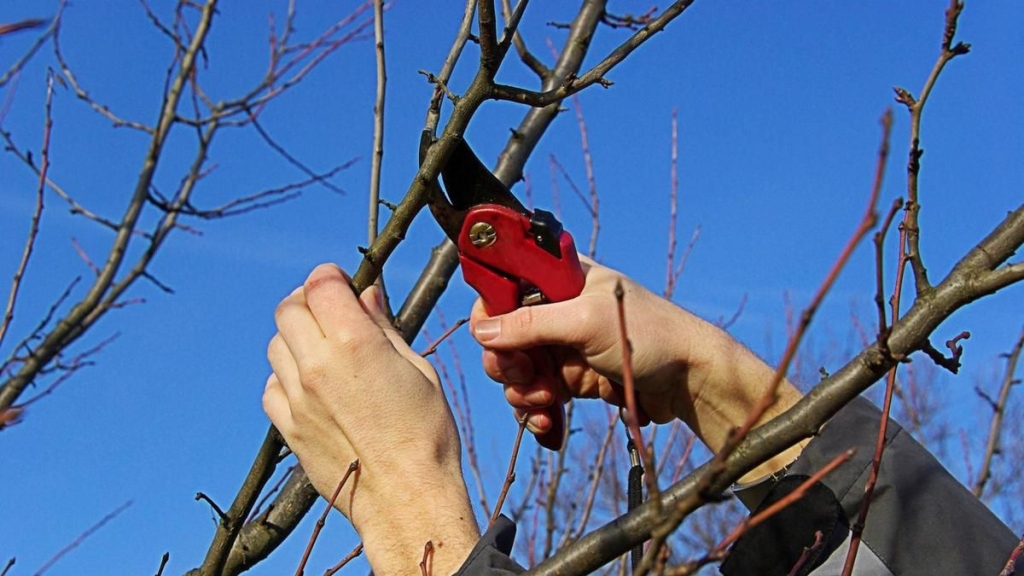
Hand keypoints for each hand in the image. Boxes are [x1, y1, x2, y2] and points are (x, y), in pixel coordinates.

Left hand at [264, 264, 477, 575]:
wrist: (406, 498)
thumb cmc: (425, 435)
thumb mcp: (417, 369)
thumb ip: (383, 327)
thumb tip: (366, 296)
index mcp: (354, 343)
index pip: (321, 285)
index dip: (331, 276)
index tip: (342, 282)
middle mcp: (316, 365)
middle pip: (289, 309)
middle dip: (309, 301)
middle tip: (331, 310)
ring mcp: (297, 398)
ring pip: (276, 345)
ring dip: (296, 338)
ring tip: (325, 351)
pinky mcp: (287, 427)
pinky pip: (272, 386)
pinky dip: (286, 376)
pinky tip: (313, 386)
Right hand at [471, 259, 804, 479]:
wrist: (690, 380)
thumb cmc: (650, 336)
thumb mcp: (586, 323)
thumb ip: (531, 324)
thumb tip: (481, 330)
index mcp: (559, 277)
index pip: (504, 285)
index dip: (492, 314)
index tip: (496, 341)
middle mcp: (556, 307)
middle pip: (503, 334)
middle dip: (507, 362)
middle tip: (526, 379)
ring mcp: (562, 344)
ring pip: (516, 369)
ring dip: (522, 392)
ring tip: (547, 403)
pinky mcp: (570, 376)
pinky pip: (536, 394)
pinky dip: (536, 410)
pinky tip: (547, 423)